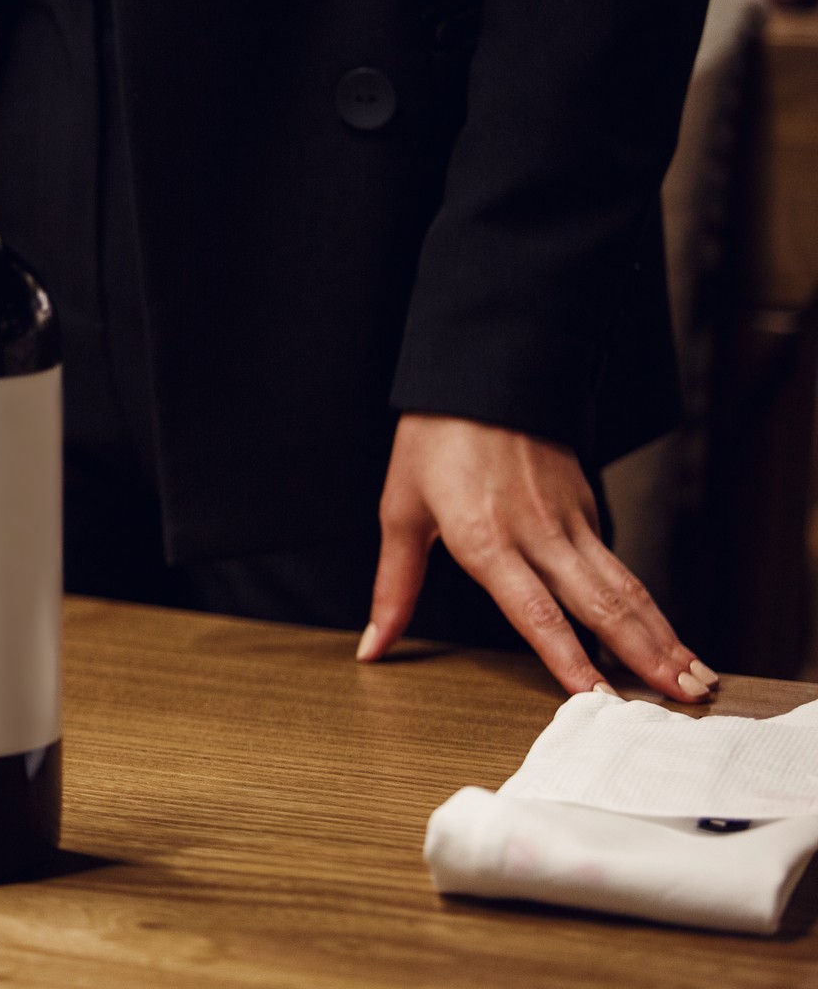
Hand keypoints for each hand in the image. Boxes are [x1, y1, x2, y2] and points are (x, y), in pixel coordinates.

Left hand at [358, 412, 718, 702]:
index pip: (535, 611)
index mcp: (486, 539)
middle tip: (682, 697)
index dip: (567, 657)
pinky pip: (618, 562)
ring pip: (623, 585)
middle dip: (645, 655)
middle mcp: (537, 533)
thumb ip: (394, 589)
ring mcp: (569, 517)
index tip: (597, 697)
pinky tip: (665, 634)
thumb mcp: (400, 512)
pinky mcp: (585, 502)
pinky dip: (646, 603)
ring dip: (662, 634)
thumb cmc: (433, 441)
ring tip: (694, 676)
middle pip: (600, 604)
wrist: (481, 370)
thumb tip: (373, 647)